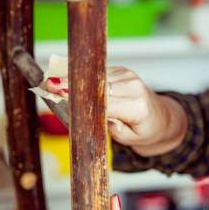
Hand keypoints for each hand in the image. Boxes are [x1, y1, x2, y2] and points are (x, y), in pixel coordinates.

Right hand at [45, 67, 186, 155]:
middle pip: (96, 85)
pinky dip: (81, 76)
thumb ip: (115, 129)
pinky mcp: (121, 70)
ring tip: (49, 81)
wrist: (161, 117)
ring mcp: (127, 75)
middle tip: (46, 84)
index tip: (60, 93)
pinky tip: (62, 78)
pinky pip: (97, 73)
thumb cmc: (145, 130)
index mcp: (137, 106)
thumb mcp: (132, 139)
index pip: (105, 101)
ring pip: (94, 76)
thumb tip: (94, 117)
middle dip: (71, 84)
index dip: (81, 97)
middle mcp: (133, 86)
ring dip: (72, 78)